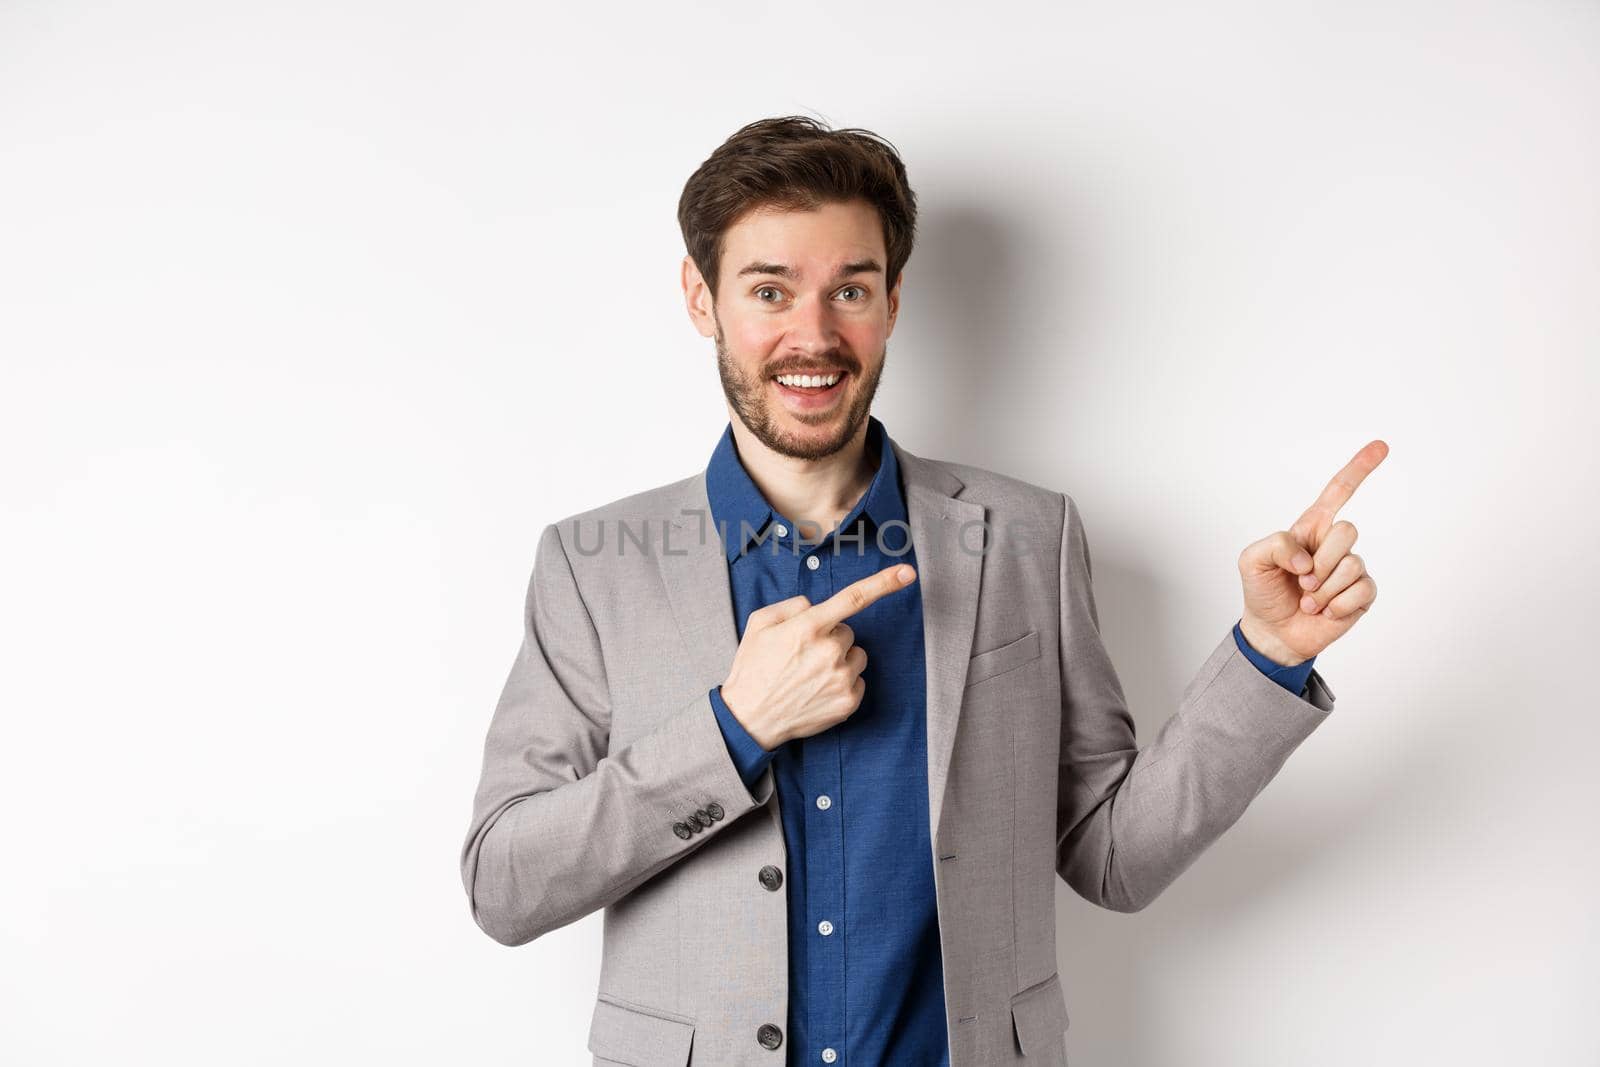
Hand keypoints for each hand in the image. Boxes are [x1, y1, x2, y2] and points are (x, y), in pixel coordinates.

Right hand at [719, 563, 916, 748]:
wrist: (749, 719)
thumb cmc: (753, 668)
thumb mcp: (759, 623)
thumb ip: (792, 606)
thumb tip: (816, 606)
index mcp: (809, 627)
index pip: (853, 598)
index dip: (884, 583)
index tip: (907, 573)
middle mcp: (830, 651)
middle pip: (848, 632)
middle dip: (831, 638)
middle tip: (803, 656)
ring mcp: (841, 678)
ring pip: (856, 656)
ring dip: (839, 661)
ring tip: (809, 675)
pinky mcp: (848, 702)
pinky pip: (858, 680)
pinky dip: (842, 684)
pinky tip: (817, 691)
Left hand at [1237, 440, 1387, 665]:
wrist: (1272, 631)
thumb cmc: (1264, 591)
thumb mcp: (1251, 561)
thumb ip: (1275, 545)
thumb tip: (1308, 558)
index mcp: (1310, 528)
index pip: (1338, 492)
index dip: (1359, 469)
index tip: (1381, 445)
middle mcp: (1334, 545)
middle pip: (1348, 531)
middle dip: (1321, 560)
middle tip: (1302, 580)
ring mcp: (1351, 569)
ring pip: (1352, 564)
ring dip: (1323, 588)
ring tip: (1308, 599)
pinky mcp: (1362, 595)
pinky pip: (1361, 590)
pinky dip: (1336, 605)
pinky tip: (1324, 611)